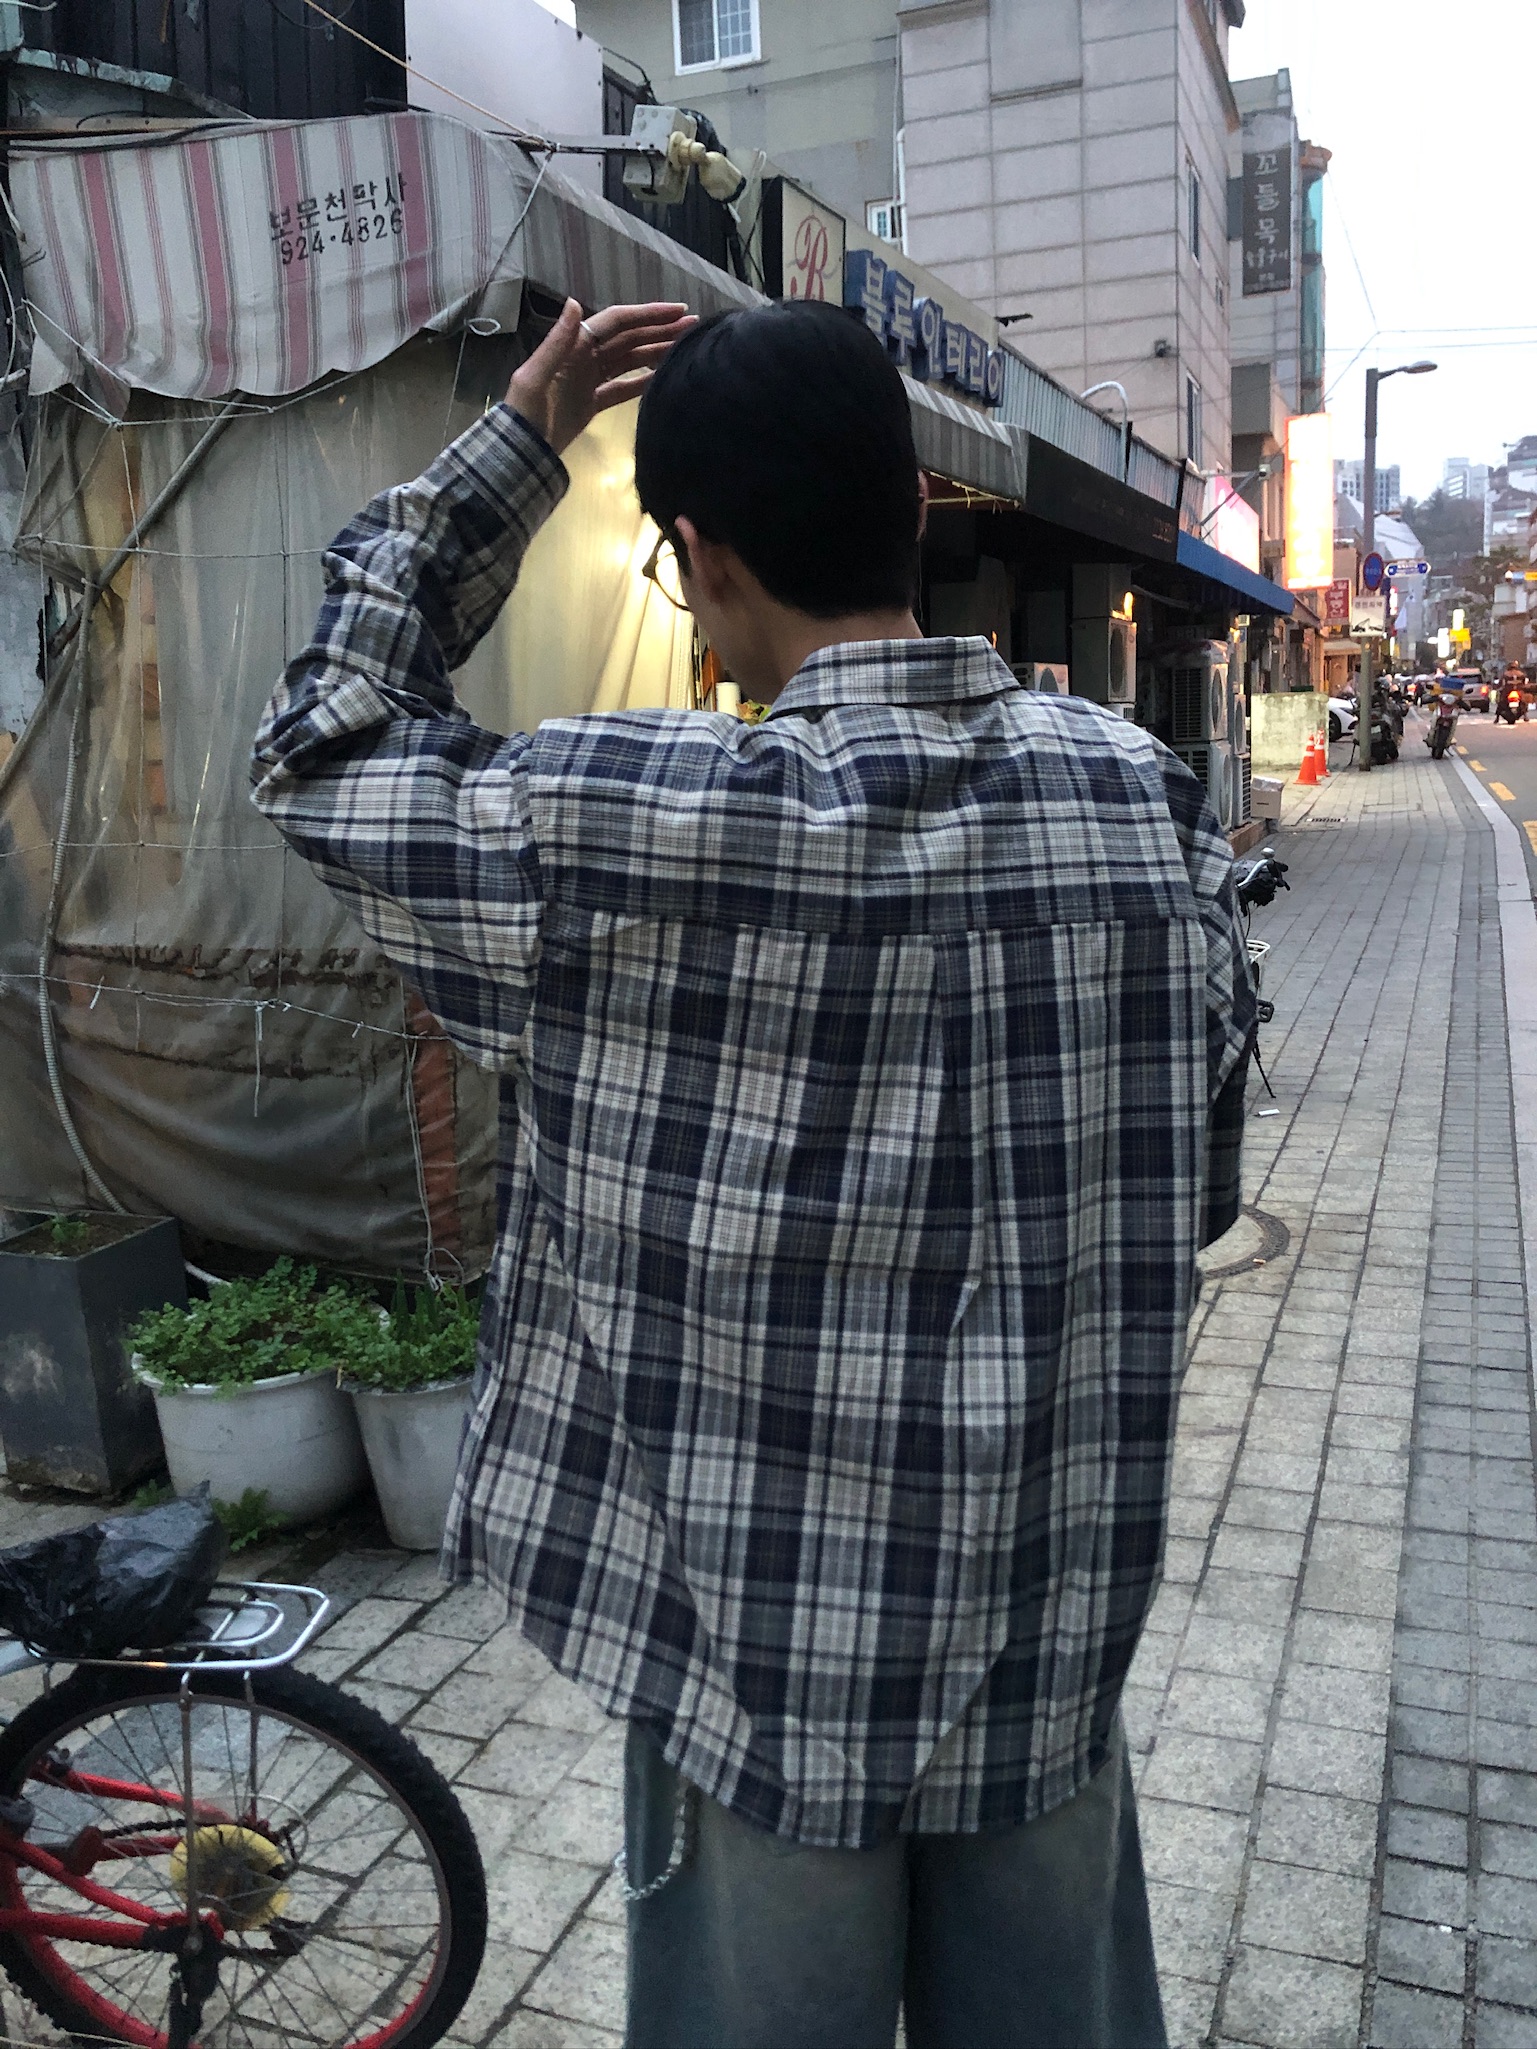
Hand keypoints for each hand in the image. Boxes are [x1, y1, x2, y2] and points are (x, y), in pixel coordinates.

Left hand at [505, 298, 695, 454]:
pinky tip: (664, 376)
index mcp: (574, 346)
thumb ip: (557, 341)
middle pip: (629, 338)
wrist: (520, 450)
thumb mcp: (536, 376)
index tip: (677, 311)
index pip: (617, 322)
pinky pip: (623, 387)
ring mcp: (590, 380)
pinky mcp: (594, 403)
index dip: (647, 314)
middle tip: (693, 325)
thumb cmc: (524, 413)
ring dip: (656, 351)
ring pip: (630, 359)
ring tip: (685, 347)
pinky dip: (643, 381)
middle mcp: (585, 357)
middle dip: (659, 329)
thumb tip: (575, 303)